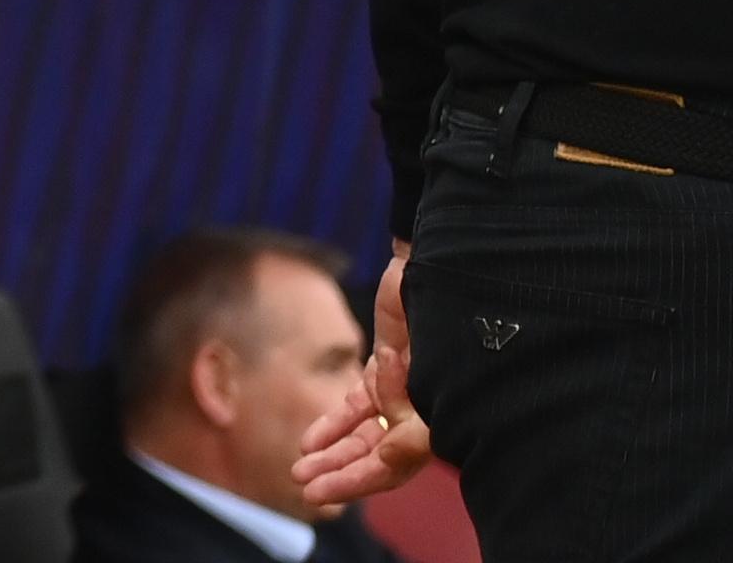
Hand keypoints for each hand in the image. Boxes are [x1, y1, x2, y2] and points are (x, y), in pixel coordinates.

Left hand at [293, 242, 430, 507]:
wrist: (445, 260)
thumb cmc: (452, 312)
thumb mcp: (437, 368)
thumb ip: (416, 421)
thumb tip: (390, 458)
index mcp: (450, 414)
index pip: (401, 462)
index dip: (362, 480)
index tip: (323, 492)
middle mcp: (431, 408)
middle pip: (382, 456)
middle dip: (342, 474)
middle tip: (304, 491)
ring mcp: (409, 388)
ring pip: (369, 433)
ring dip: (335, 453)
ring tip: (300, 473)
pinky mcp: (390, 364)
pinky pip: (362, 403)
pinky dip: (337, 422)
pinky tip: (310, 441)